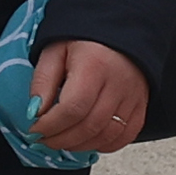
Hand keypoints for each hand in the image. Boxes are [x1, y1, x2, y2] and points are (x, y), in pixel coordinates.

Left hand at [29, 37, 152, 153]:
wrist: (120, 30)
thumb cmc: (84, 40)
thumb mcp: (54, 52)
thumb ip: (42, 82)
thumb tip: (35, 113)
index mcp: (95, 66)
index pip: (73, 108)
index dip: (51, 125)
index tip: (34, 130)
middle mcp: (119, 84)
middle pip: (90, 125)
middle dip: (61, 139)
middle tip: (43, 140)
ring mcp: (133, 97)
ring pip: (108, 135)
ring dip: (79, 145)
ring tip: (60, 141)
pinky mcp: (141, 106)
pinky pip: (125, 136)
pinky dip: (103, 145)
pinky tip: (85, 141)